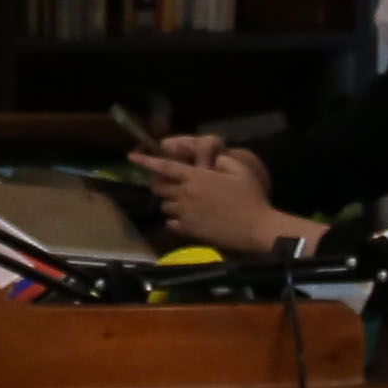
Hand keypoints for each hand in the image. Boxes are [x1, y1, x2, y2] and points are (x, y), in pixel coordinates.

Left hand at [133, 137, 301, 253]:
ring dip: (170, 202)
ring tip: (184, 202)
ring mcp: (185, 214)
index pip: (165, 166)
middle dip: (161, 183)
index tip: (131, 157)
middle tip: (172, 183)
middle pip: (159, 187)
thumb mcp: (240, 171)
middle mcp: (186, 194)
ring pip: (164, 206)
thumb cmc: (251, 198)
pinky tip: (187, 218)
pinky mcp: (188, 231)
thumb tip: (212, 161)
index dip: (146, 161)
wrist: (255, 228)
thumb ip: (222, 161)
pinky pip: (171, 223)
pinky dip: (174, 220)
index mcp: (196, 177)